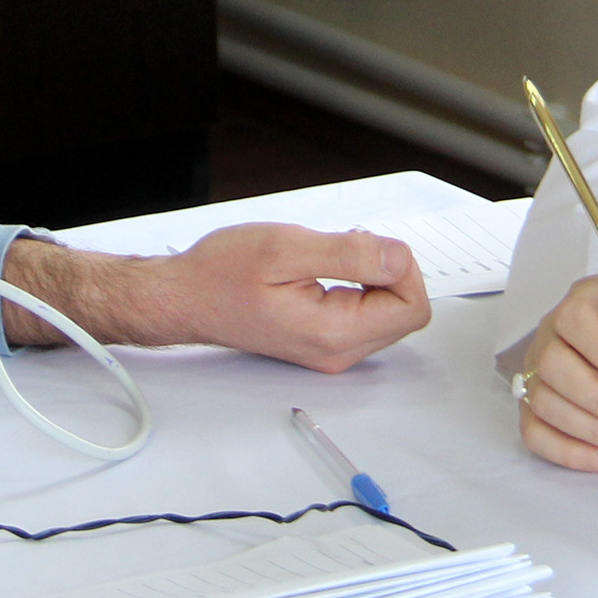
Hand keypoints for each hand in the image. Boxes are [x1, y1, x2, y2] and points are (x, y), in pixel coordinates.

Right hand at [0, 225, 429, 372]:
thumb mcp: (287, 248)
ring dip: (371, 275)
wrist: (185, 297)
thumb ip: (350, 254)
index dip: (402, 267)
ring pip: (388, 312)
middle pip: (404, 311)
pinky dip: (358, 284)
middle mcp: (338, 352)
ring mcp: (331, 350)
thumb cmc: (221, 273)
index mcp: (334, 332)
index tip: (365, 245)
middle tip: (342, 246)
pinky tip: (323, 269)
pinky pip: (366, 313)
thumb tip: (399, 258)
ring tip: (324, 257)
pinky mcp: (324, 341)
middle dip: (387, 270)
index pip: (412, 307)